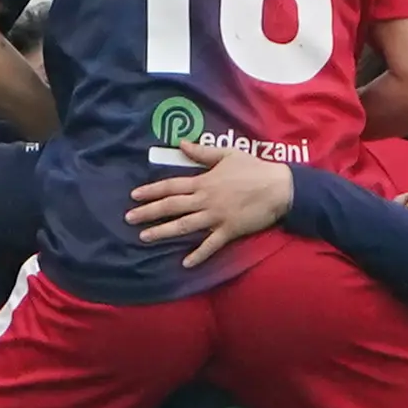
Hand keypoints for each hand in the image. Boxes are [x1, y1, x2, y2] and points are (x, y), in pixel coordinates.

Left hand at [127, 141, 294, 268]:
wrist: (279, 187)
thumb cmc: (254, 168)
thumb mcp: (227, 154)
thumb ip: (202, 152)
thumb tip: (181, 144)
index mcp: (204, 181)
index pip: (171, 186)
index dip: (151, 191)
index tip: (134, 196)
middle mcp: (205, 200)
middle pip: (172, 206)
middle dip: (148, 213)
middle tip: (129, 219)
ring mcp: (216, 217)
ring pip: (184, 226)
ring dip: (163, 232)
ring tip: (145, 237)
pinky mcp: (229, 231)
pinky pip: (210, 245)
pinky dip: (198, 255)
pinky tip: (185, 264)